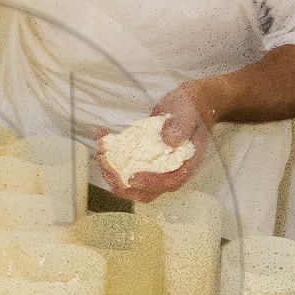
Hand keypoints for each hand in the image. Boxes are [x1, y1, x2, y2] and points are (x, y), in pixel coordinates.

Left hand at [96, 81, 219, 204]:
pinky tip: (103, 148)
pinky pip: (129, 168)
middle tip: (110, 173)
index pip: (170, 182)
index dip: (151, 184)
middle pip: (149, 191)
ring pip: (136, 184)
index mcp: (186, 163)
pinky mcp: (146, 160)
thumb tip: (169, 140)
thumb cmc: (192, 109)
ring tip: (102, 161)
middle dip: (126, 187)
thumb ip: (181, 126)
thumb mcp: (188, 113)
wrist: (190, 103)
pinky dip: (114, 163)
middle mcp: (171, 170)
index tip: (133, 178)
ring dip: (116, 177)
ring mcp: (157, 167)